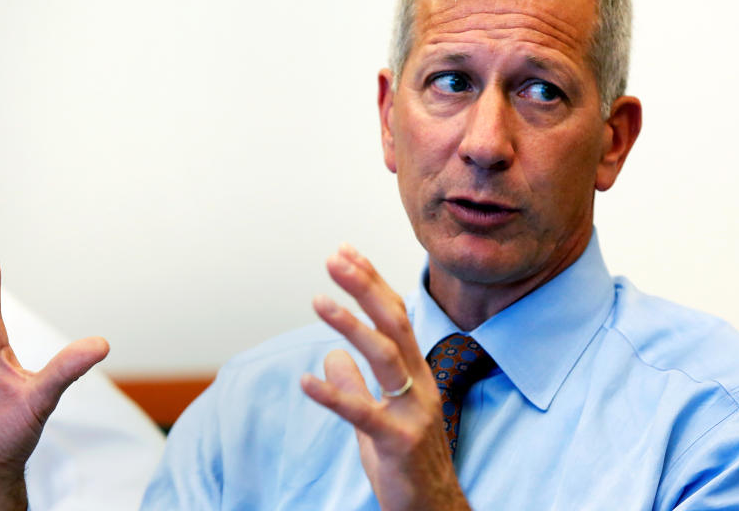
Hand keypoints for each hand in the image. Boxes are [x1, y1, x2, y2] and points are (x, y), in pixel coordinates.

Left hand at [300, 244, 470, 510]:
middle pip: (394, 323)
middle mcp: (419, 384)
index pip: (395, 316)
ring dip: (350, 325)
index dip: (371, 282)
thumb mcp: (377, 417)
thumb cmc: (405, 462)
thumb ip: (357, 384)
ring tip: (318, 300)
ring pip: (384, 357)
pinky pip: (364, 413)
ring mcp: (412, 412)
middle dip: (364, 287)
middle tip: (335, 259)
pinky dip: (334, 395)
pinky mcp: (398, 442)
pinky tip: (306, 382)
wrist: (433, 510)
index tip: (347, 252)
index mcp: (414, 374)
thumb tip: (329, 356)